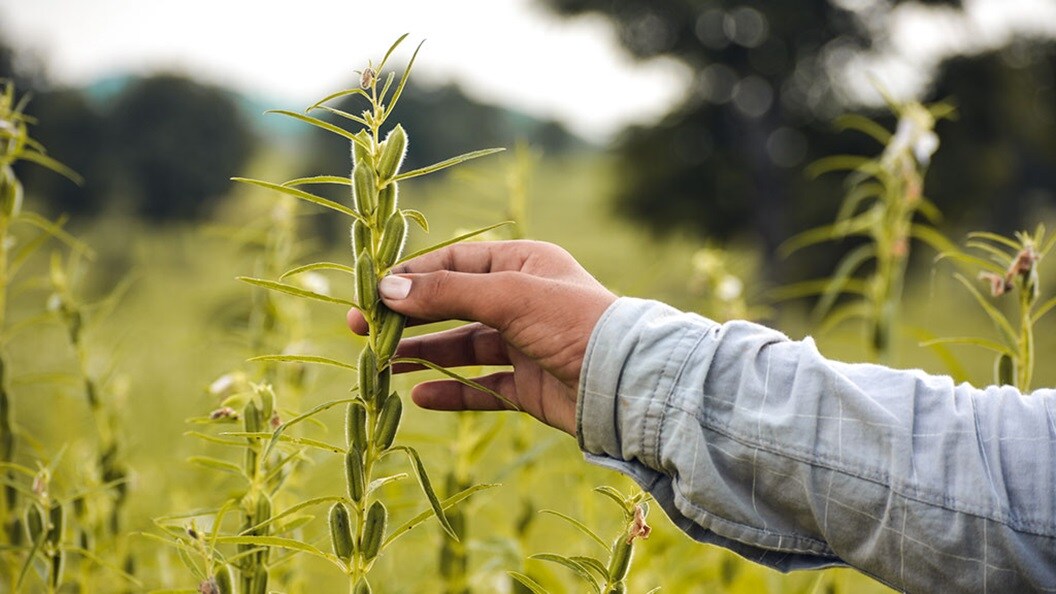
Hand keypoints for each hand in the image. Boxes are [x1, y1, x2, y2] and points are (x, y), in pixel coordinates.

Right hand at [346, 240, 616, 435]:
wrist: (626, 384)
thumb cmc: (573, 322)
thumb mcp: (508, 296)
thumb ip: (447, 294)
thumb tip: (387, 288)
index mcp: (523, 265)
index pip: (454, 265)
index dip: (411, 278)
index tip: (371, 292)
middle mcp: (522, 302)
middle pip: (452, 307)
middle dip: (409, 318)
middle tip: (361, 330)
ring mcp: (525, 345)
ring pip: (463, 348)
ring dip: (424, 355)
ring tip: (383, 366)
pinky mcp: (529, 386)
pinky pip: (482, 387)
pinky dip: (452, 392)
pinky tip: (419, 397)